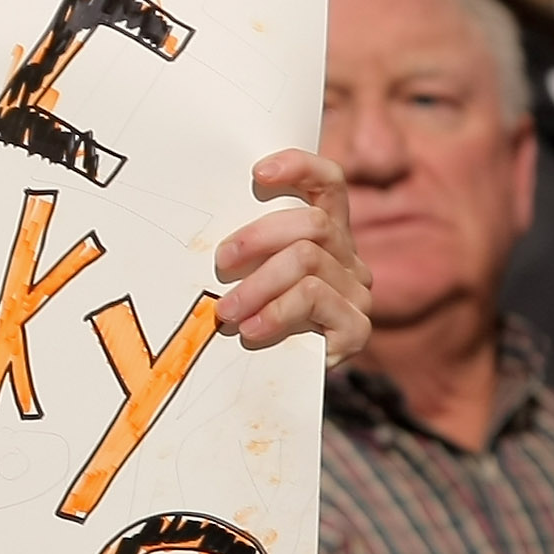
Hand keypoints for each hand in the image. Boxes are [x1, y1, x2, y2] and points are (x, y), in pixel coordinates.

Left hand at [215, 147, 373, 361]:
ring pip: (307, 261)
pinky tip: (252, 330)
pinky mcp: (357, 328)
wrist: (275, 387)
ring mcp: (357, 293)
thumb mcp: (246, 275)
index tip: (257, 173)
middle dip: (258, 238)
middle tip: (221, 262)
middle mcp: (349, 258)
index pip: (328, 182)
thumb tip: (196, 216)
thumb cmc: (251, 321)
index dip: (300, 167)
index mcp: (327, 234)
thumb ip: (243, 248)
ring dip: (257, 285)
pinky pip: (315, 300)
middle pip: (313, 224)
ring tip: (225, 311)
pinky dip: (276, 312)